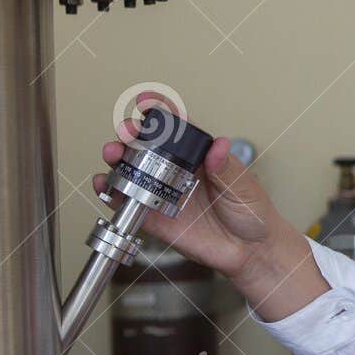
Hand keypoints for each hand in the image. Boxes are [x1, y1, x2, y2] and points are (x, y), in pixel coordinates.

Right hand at [93, 104, 328, 320]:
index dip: (161, 113)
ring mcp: (163, 193)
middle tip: (126, 133)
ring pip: (131, 170)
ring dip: (116, 158)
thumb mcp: (245, 187)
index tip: (147, 102)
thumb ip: (228, 169)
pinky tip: (103, 184)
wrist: (250, 252)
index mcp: (199, 157)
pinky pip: (127, 202)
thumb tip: (219, 146)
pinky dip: (110, 192)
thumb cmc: (252, 214)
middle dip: (131, 134)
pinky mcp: (154, 218)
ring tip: (112, 154)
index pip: (177, 129)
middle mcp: (176, 172)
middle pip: (147, 146)